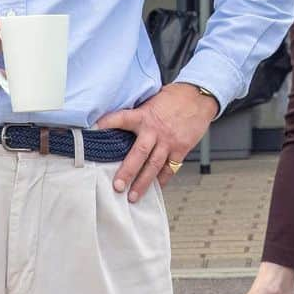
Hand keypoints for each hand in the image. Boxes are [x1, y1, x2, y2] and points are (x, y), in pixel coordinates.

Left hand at [96, 83, 218, 202]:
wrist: (199, 97)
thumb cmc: (175, 97)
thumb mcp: (152, 100)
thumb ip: (139, 113)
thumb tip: (120, 123)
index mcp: (145, 115)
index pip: (122, 118)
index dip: (108, 123)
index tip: (94, 131)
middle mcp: (156, 130)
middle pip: (139, 153)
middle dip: (127, 171)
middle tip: (117, 186)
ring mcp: (169, 141)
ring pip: (154, 166)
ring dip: (143, 183)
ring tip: (133, 197)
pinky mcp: (181, 149)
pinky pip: (170, 168)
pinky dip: (162, 179)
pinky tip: (155, 187)